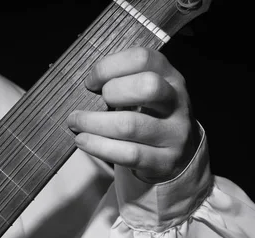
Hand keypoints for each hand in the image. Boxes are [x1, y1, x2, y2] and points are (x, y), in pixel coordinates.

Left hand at [67, 47, 199, 182]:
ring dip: (93, 123)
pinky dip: (99, 147)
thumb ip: (123, 82)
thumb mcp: (145, 92)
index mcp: (170, 76)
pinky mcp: (165, 161)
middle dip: (112, 92)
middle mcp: (177, 102)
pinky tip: (84, 141)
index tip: (91, 82)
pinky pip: (128, 154)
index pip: (142, 59)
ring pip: (130, 125)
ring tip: (75, 123)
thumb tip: (87, 85)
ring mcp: (174, 133)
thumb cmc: (151, 116)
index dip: (109, 67)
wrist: (179, 153)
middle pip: (148, 86)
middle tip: (92, 102)